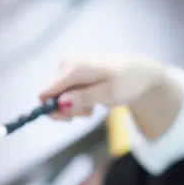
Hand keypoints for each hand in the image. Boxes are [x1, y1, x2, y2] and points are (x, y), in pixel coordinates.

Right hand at [40, 57, 165, 120]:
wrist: (138, 73)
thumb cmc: (126, 83)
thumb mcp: (108, 94)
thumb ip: (84, 98)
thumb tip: (60, 103)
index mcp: (73, 68)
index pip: (46, 93)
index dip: (53, 109)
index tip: (70, 119)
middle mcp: (65, 66)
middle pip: (51, 98)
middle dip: (68, 110)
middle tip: (89, 112)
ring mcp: (67, 69)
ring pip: (57, 98)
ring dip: (74, 108)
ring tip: (94, 105)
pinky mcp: (69, 74)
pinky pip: (63, 95)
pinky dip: (77, 102)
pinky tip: (92, 100)